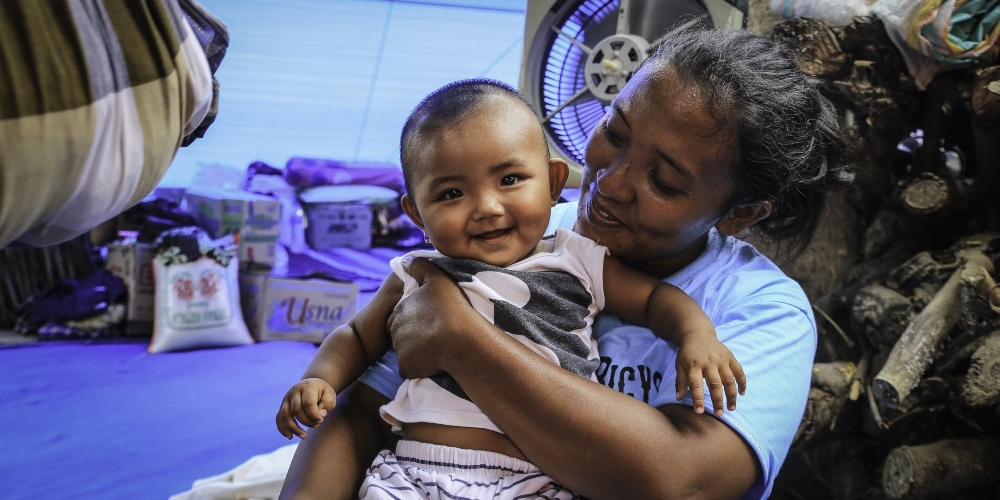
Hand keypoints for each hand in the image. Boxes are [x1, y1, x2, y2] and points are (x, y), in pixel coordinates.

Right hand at [275, 378, 336, 439]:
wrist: (312, 385)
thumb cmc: (323, 392)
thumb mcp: (330, 395)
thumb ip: (327, 404)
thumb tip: (321, 415)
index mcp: (307, 387)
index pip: (308, 403)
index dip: (314, 415)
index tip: (321, 420)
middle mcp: (294, 391)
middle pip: (296, 410)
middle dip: (307, 421)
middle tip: (317, 425)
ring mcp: (286, 398)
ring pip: (286, 415)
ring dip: (294, 428)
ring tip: (304, 436)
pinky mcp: (282, 406)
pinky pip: (279, 418)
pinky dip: (283, 429)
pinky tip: (290, 437)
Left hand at [386, 256, 480, 378]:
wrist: (462, 340)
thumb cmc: (452, 308)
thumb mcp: (437, 278)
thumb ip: (420, 267)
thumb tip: (405, 261)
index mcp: (399, 309)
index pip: (401, 314)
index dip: (417, 316)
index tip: (432, 319)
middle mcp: (394, 330)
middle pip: (401, 333)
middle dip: (414, 333)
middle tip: (435, 333)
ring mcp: (400, 350)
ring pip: (406, 350)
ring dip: (417, 349)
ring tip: (437, 347)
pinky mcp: (406, 367)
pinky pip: (411, 367)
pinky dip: (419, 366)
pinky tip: (435, 360)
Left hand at [674, 334, 745, 416]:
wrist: (697, 333)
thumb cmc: (687, 353)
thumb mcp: (679, 365)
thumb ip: (680, 381)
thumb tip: (679, 398)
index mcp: (694, 365)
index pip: (695, 384)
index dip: (697, 399)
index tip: (699, 412)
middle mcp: (709, 362)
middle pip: (715, 384)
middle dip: (717, 400)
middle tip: (719, 414)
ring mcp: (721, 359)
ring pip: (729, 380)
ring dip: (731, 395)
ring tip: (731, 408)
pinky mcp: (730, 357)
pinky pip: (739, 371)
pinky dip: (742, 382)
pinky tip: (742, 393)